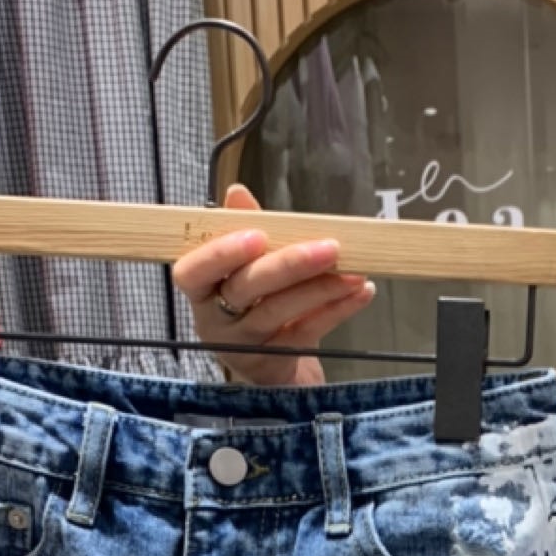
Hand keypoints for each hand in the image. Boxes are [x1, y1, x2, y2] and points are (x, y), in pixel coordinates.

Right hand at [172, 183, 375, 385]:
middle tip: (330, 247)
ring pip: (279, 311)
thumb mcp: (243, 266)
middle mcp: (215, 319)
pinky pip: (308, 332)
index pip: (193, 271)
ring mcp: (245, 343)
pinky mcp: (277, 361)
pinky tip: (362, 292)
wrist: (269, 364)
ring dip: (321, 288)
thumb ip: (241, 228)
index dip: (222, 253)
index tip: (256, 235)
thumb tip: (237, 192)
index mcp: (201, 289)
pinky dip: (338, 310)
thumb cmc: (252, 302)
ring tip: (355, 271)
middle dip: (289, 264)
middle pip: (245, 289)